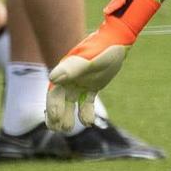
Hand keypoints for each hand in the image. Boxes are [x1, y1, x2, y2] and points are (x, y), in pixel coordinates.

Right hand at [46, 0, 160, 131]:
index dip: (53, 106)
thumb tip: (53, 78)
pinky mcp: (92, 87)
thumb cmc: (102, 48)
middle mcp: (70, 78)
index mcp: (65, 72)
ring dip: (68, 116)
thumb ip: (72, 68)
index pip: (55, 92)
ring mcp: (80, 83)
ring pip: (70, 104)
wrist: (118, 42)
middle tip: (59, 128)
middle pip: (59, 100)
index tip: (55, 117)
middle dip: (57, 115)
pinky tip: (88, 122)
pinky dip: (86, 112)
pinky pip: (86, 103)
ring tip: (68, 128)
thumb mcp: (89, 59)